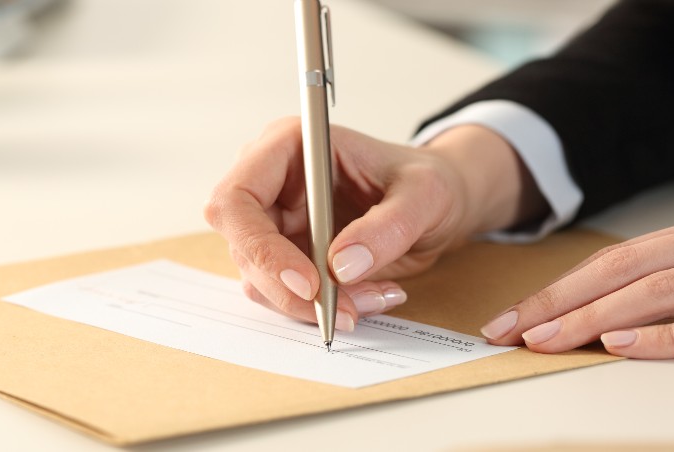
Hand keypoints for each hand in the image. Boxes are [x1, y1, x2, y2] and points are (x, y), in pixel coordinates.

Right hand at [204, 118, 540, 330]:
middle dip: (289, 289)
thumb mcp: (425, 194)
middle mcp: (269, 183)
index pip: (237, 197)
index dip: (260, 245)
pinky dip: (322, 308)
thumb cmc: (428, 182)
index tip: (308, 282)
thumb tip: (339, 267)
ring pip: (260, 279)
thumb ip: (388, 226)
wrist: (436, 205)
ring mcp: (273, 222)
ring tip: (373, 296)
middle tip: (343, 311)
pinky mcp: (285, 256)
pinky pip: (284, 295)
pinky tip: (366, 296)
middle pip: (243, 245)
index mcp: (287, 146)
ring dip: (312, 303)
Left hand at [481, 211, 673, 357]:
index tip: (511, 319)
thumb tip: (595, 316)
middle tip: (509, 331)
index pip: (611, 262)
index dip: (557, 289)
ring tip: (546, 340)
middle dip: (558, 301)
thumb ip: (663, 278)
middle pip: (620, 270)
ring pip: (655, 290)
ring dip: (594, 316)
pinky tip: (619, 346)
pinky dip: (663, 335)